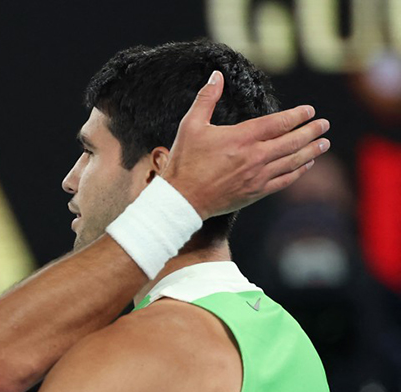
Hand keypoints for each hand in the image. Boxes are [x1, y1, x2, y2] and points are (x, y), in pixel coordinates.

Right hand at [162, 71, 330, 218]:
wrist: (182, 199)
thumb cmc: (184, 162)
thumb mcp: (190, 126)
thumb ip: (206, 98)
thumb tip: (216, 75)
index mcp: (242, 137)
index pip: (279, 122)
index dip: (297, 115)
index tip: (309, 110)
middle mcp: (255, 156)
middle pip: (292, 141)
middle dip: (311, 131)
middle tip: (324, 124)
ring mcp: (258, 176)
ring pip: (293, 161)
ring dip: (311, 150)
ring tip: (323, 143)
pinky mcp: (256, 192)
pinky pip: (285, 180)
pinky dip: (299, 171)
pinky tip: (306, 164)